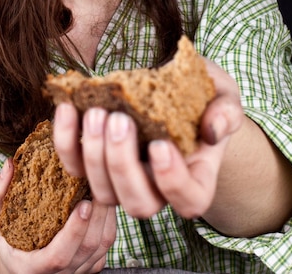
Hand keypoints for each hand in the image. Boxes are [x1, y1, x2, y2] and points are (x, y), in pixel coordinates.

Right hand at [0, 157, 116, 273]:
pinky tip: (105, 199)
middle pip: (89, 246)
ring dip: (107, 214)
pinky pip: (107, 245)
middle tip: (100, 182)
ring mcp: (79, 271)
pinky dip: (110, 220)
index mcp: (35, 268)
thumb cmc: (8, 243)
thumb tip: (9, 164)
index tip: (84, 203)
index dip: (74, 231)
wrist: (21, 268)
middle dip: (99, 213)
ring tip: (104, 185)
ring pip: (103, 245)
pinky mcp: (92, 265)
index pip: (60, 255)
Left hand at [53, 59, 243, 219]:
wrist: (172, 87)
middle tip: (119, 120)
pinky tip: (68, 108)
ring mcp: (122, 179)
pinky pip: (73, 164)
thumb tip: (212, 130)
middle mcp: (157, 187)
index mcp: (195, 176)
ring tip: (96, 112)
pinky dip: (66, 139)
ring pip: (103, 191)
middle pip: (138, 203)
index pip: (189, 200)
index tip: (161, 144)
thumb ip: (226, 111)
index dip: (172, 181)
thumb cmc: (202, 93)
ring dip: (94, 153)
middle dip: (123, 165)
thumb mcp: (223, 93)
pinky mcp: (93, 161)